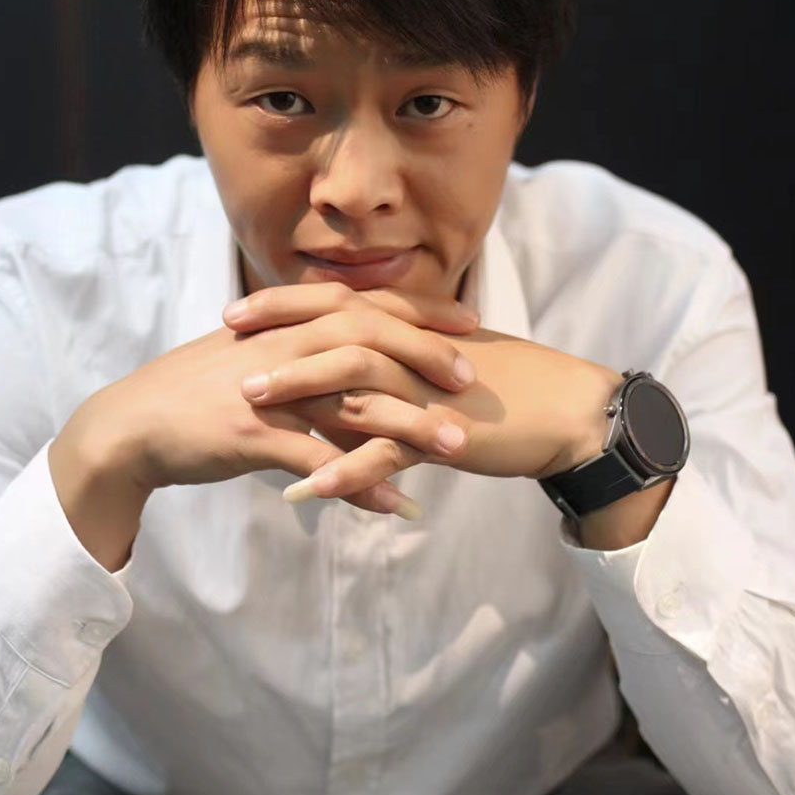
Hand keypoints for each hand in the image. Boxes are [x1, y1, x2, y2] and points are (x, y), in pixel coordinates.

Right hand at [63, 288, 481, 517]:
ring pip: (351, 402)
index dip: (417, 312)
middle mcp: (281, 347)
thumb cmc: (195, 392)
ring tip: (456, 448)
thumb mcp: (250, 358)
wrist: (130, 425)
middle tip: (471, 381)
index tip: (466, 323)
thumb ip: (300, 353)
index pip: (363, 305)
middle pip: (367, 340)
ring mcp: (267, 391)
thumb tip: (349, 364)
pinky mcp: (251, 434)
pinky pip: (319, 460)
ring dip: (410, 426)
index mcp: (284, 324)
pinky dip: (361, 483)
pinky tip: (397, 504)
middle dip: (425, 357)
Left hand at [225, 282, 622, 510]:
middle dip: (278, 336)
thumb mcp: (438, 365)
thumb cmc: (503, 387)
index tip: (235, 312)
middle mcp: (414, 351)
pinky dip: (347, 471)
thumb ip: (392, 363)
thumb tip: (342, 373)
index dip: (284, 305)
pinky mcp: (444, 434)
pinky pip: (389, 453)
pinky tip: (306, 490)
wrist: (567, 411)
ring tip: (248, 405)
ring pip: (356, 382)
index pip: (338, 304)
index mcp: (410, 329)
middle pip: (337, 331)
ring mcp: (428, 391)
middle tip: (226, 343)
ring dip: (299, 391)